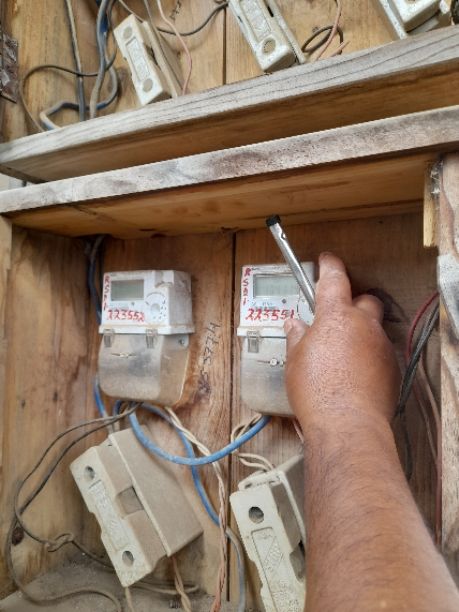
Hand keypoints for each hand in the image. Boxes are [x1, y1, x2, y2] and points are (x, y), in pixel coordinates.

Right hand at [284, 253, 399, 431]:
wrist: (347, 424)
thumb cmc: (318, 393)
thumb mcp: (295, 361)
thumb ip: (296, 337)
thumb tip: (294, 325)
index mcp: (336, 317)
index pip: (334, 279)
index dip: (330, 265)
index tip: (327, 260)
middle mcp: (363, 326)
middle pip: (365, 300)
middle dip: (352, 303)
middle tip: (334, 316)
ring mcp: (381, 346)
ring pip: (374, 328)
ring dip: (360, 332)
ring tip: (341, 352)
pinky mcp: (391, 367)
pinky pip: (380, 352)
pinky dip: (368, 355)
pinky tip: (353, 372)